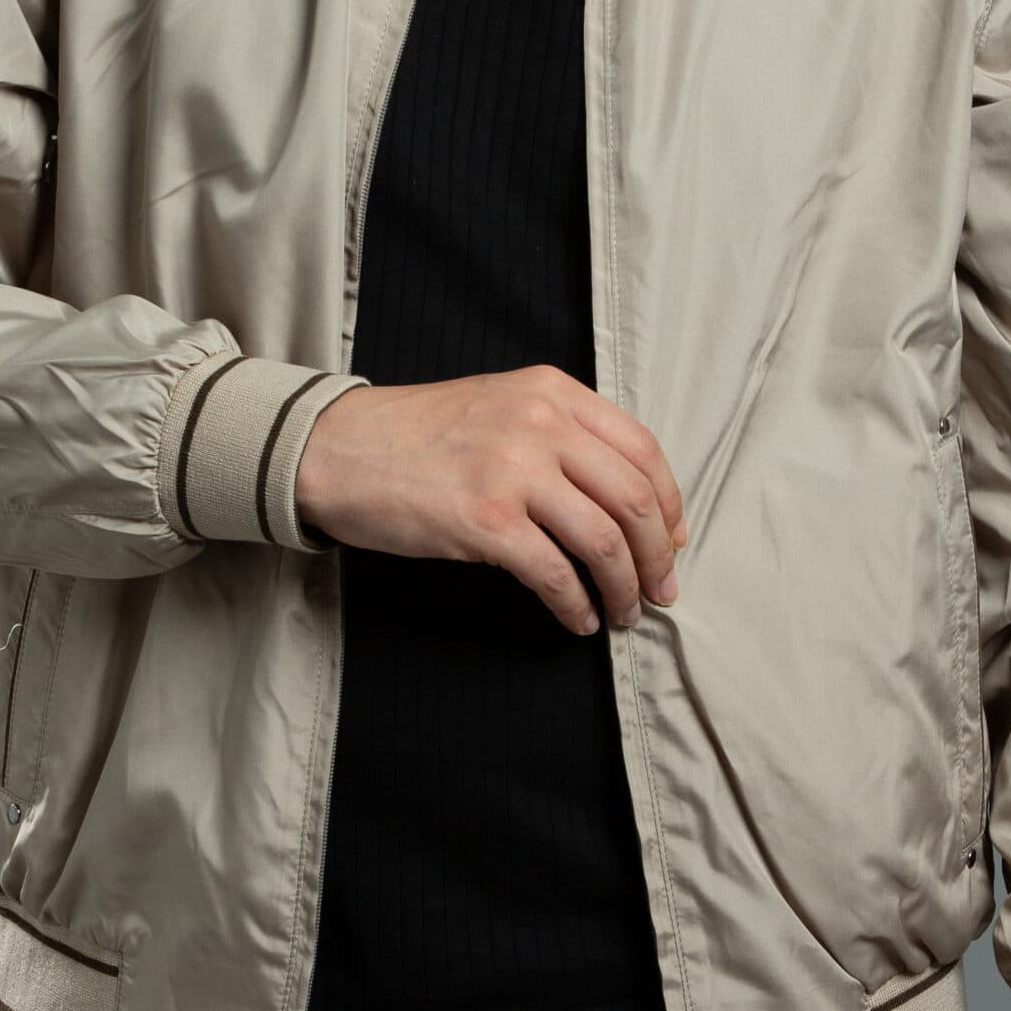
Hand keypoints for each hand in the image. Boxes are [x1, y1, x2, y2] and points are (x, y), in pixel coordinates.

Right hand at [293, 365, 688, 635]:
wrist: (337, 449)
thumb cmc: (416, 435)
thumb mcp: (500, 404)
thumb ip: (560, 433)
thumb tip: (625, 500)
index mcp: (552, 391)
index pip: (643, 449)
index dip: (671, 505)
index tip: (672, 541)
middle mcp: (541, 422)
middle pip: (636, 499)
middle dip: (658, 557)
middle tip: (660, 592)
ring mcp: (513, 470)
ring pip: (605, 541)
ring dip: (624, 589)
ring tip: (621, 612)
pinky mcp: (485, 520)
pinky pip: (555, 575)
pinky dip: (575, 606)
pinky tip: (576, 619)